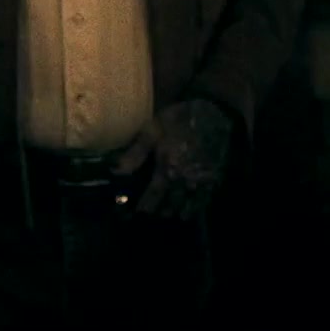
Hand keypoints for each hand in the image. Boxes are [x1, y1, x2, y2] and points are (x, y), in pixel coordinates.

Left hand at [110, 98, 233, 219]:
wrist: (212, 113)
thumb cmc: (177, 121)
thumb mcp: (151, 132)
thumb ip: (134, 154)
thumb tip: (115, 172)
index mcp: (167, 170)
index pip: (152, 197)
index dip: (144, 208)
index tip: (138, 216)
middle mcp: (183, 181)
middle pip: (171, 205)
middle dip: (162, 213)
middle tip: (154, 217)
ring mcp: (200, 182)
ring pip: (188, 206)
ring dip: (178, 213)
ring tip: (170, 215)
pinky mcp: (214, 179)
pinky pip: (204, 200)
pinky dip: (196, 208)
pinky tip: (191, 210)